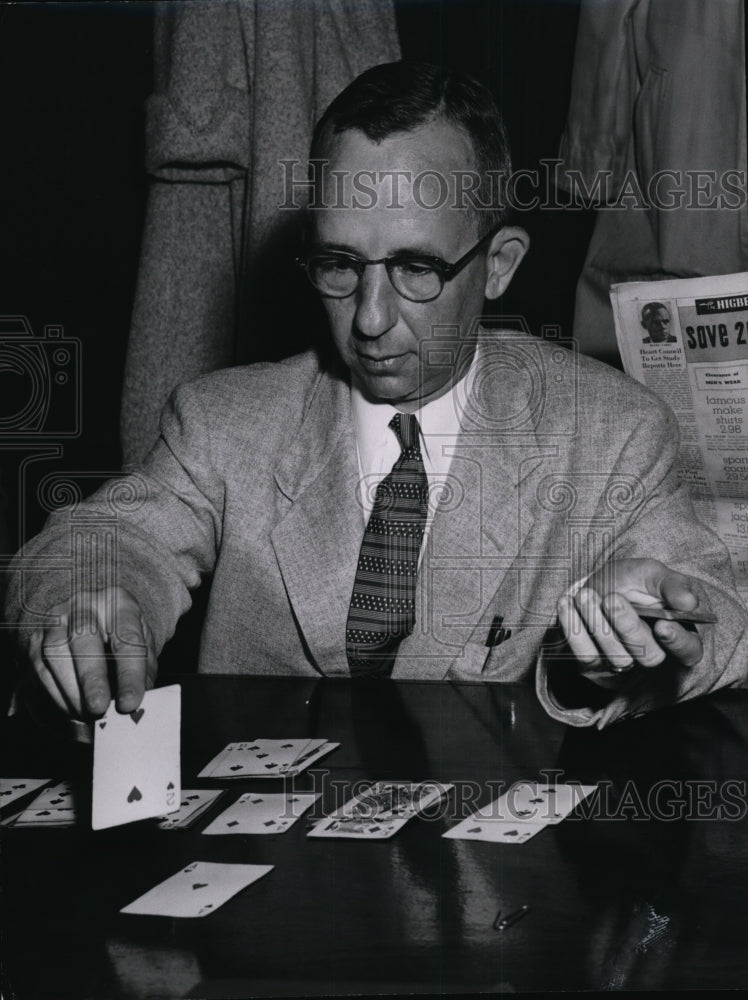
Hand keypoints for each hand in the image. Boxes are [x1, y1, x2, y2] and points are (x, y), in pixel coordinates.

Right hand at [26, 587, 156, 717]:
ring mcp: (55, 621)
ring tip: (88, 715)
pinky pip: (40, 670)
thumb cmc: (120, 636)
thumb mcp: (141, 645)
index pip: (126, 637)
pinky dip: (56, 696)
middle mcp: (83, 606)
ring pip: (55, 654)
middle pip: (84, 638)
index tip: (130, 704)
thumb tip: (138, 703)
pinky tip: (71, 710)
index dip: (129, 673)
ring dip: (71, 692)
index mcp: (118, 602)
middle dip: (91, 678)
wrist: (89, 618)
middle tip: (99, 708)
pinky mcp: (35, 641)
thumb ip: (143, 672)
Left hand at [557, 558, 704, 673]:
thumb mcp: (653, 574)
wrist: (596, 583)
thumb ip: (672, 585)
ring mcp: (623, 663)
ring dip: (599, 625)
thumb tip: (689, 602)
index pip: (688, 650)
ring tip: (586, 595)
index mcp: (677, 634)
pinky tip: (568, 605)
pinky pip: (585, 656)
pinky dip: (574, 630)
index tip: (663, 625)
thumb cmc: (633, 581)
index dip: (678, 642)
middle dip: (628, 627)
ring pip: (616, 658)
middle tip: (612, 598)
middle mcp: (652, 654)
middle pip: (649, 656)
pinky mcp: (594, 666)